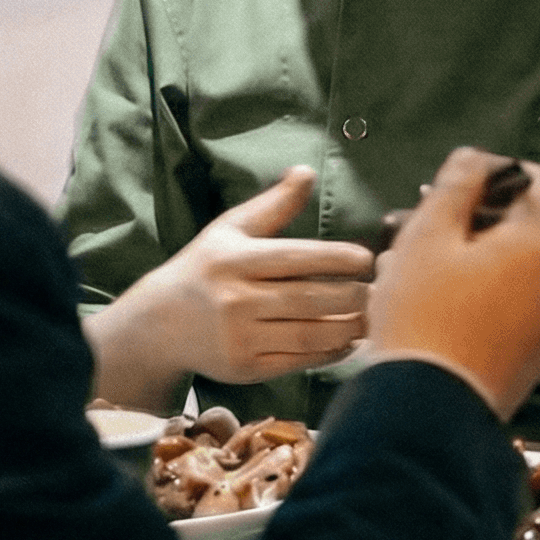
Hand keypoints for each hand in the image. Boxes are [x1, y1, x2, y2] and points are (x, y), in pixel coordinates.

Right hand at [115, 167, 372, 385]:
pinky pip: (297, 362)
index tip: (366, 259)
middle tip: (380, 289)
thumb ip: (273, 204)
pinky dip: (329, 353)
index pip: (295, 258)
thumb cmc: (205, 268)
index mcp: (234, 260)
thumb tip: (306, 171)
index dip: (336, 258)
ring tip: (372, 315)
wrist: (159, 324)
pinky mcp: (244, 368)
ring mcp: (239, 338)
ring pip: (308, 334)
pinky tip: (348, 340)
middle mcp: (235, 300)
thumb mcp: (230, 230)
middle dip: (352, 295)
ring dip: (348, 327)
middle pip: (308, 298)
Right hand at [368, 148, 539, 417]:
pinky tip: (428, 305)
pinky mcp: (527, 347)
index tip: (449, 189)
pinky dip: (472, 293)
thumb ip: (456, 184)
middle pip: (517, 224)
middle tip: (421, 234)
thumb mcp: (430, 234)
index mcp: (539, 240)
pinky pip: (504, 301)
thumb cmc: (424, 315)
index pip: (530, 178)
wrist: (429, 411)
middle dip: (466, 223)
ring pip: (504, 265)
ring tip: (413, 271)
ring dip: (463, 259)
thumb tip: (474, 159)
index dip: (489, 173)